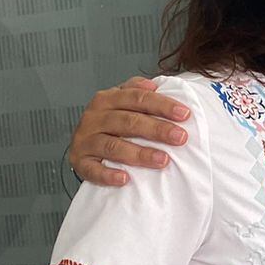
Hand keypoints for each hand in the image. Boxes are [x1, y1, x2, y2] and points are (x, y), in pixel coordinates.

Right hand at [68, 77, 189, 185]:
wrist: (82, 144)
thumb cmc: (111, 124)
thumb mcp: (122, 103)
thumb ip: (138, 92)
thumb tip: (155, 85)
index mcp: (107, 99)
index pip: (137, 98)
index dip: (162, 105)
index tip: (185, 114)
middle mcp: (94, 117)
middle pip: (128, 121)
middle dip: (157, 129)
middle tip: (181, 137)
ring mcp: (85, 140)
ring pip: (113, 146)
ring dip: (139, 154)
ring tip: (163, 160)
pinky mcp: (80, 161)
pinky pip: (93, 169)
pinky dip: (108, 175)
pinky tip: (125, 179)